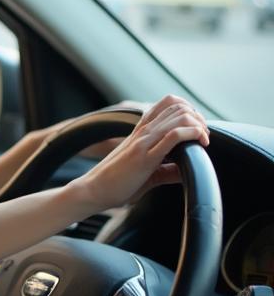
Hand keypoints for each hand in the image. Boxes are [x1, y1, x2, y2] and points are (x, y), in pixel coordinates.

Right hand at [70, 94, 208, 212]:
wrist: (93, 191)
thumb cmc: (116, 184)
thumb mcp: (147, 173)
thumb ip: (168, 170)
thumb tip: (187, 172)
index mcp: (141, 131)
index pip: (168, 103)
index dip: (189, 111)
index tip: (195, 130)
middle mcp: (143, 131)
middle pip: (178, 105)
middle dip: (199, 118)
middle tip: (202, 137)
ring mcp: (143, 141)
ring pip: (180, 116)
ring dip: (199, 125)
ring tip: (202, 141)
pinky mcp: (145, 156)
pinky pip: (174, 135)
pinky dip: (193, 135)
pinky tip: (199, 146)